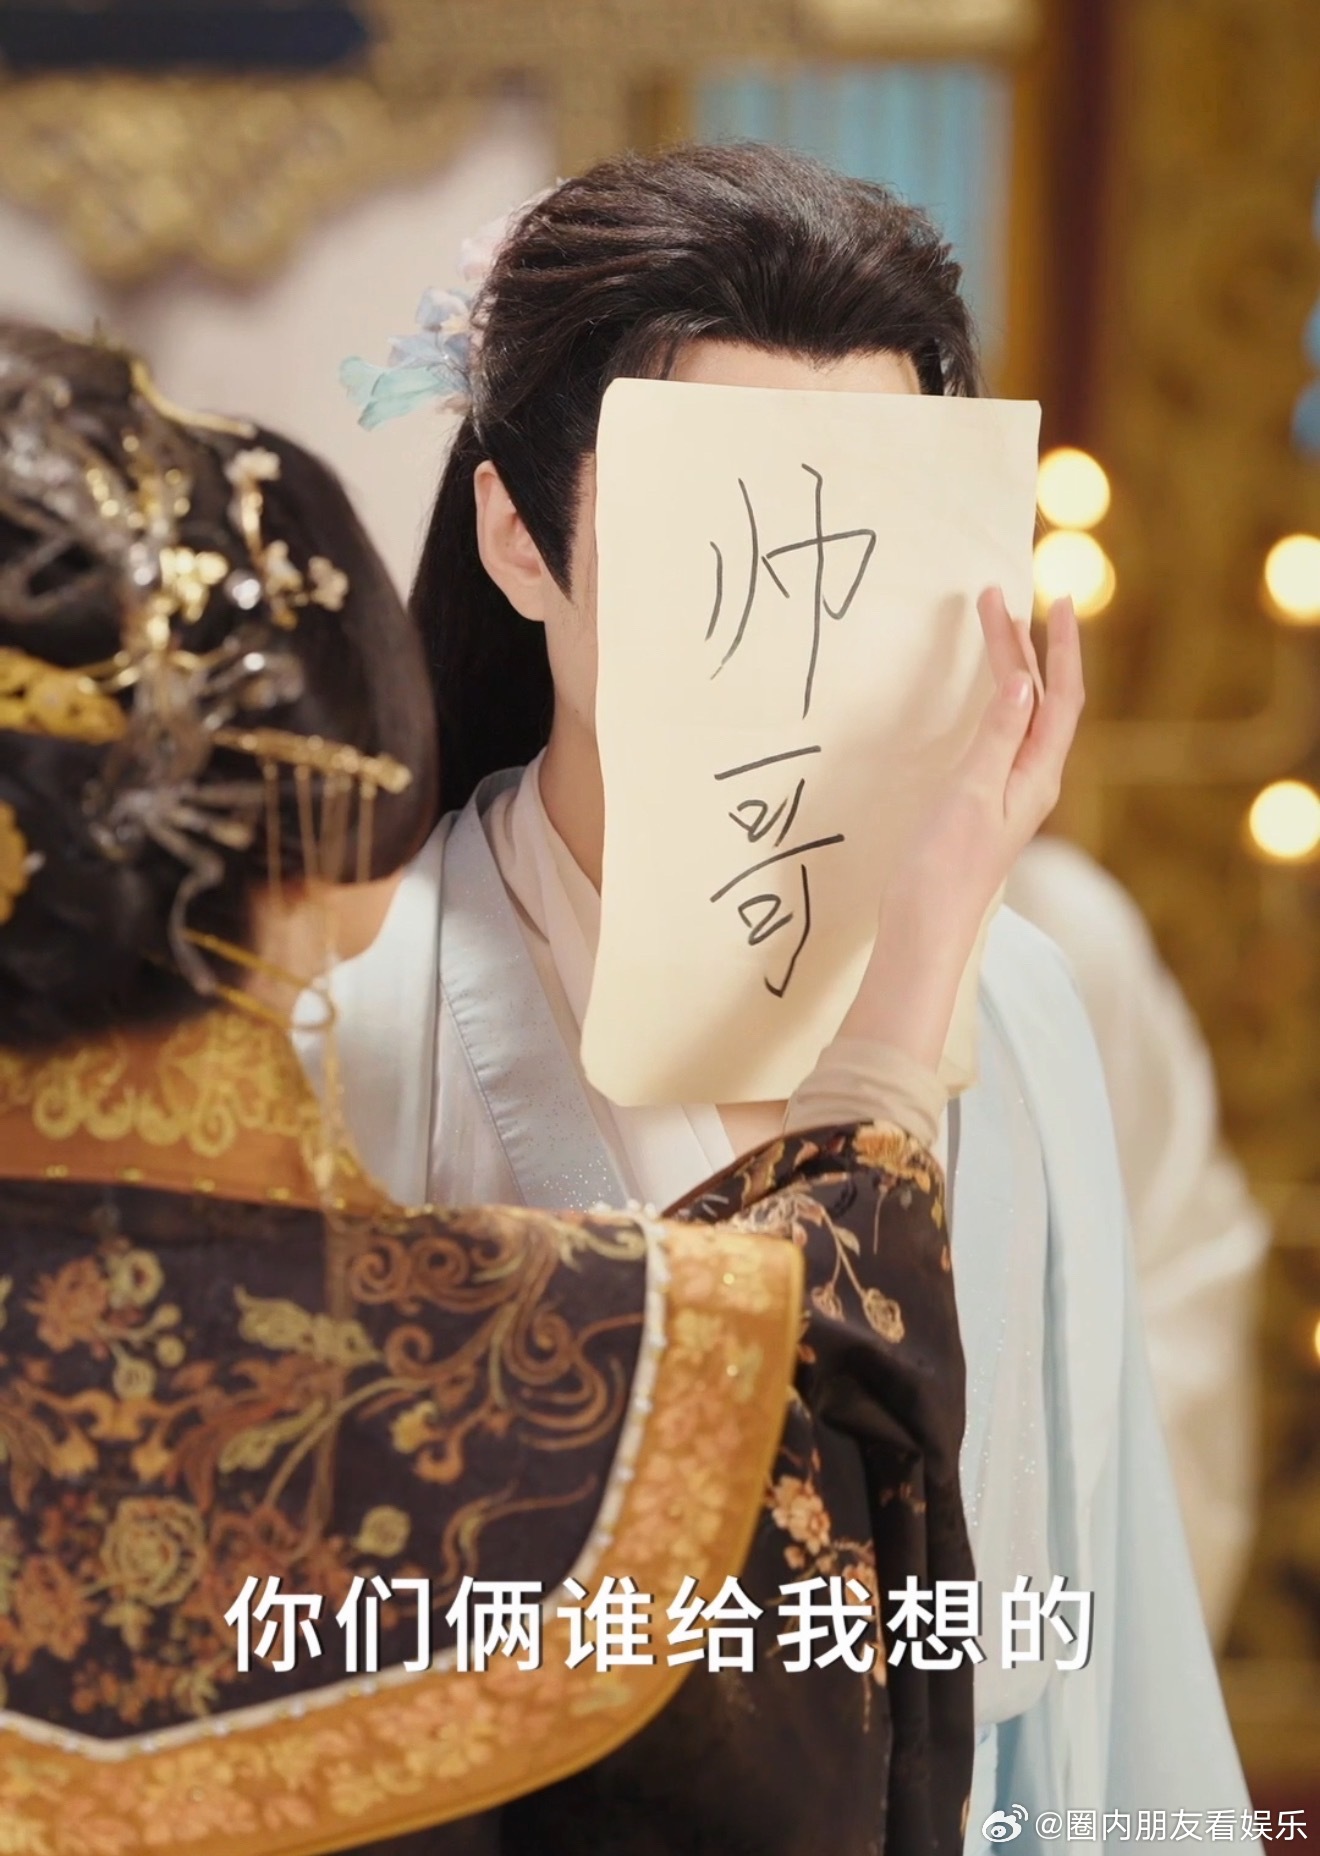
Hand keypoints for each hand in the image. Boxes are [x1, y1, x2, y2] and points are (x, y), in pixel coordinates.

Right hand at [838, 589, 1083, 1066]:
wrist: (924, 931)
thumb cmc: (945, 871)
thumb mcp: (971, 796)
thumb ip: (997, 738)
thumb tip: (1022, 681)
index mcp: (1037, 777)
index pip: (1059, 698)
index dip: (1059, 648)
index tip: (1051, 601)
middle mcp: (1031, 783)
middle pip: (1042, 702)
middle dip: (1031, 650)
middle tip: (1009, 601)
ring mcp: (1007, 795)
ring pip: (1022, 720)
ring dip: (1015, 674)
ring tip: (1004, 634)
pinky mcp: (981, 806)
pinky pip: (1000, 739)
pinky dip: (995, 705)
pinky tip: (986, 699)